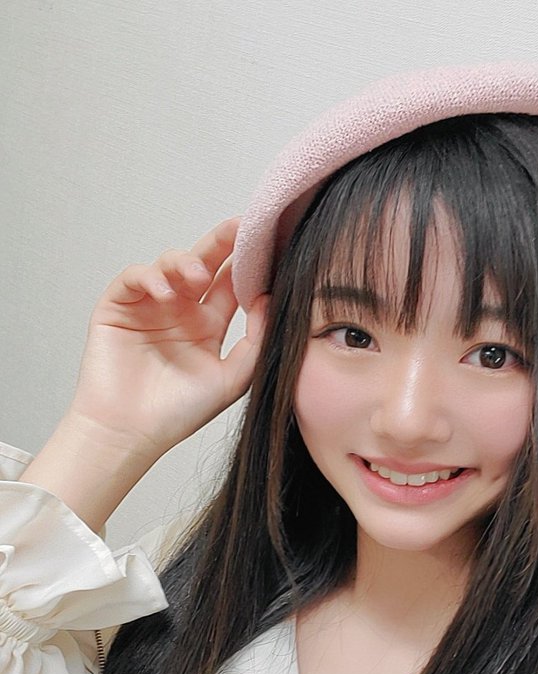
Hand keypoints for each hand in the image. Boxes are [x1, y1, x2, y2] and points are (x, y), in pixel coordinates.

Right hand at [68, 216, 269, 460]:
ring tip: (196, 277)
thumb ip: (255, 343)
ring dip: (184, 263)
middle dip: (220, 243)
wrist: (131, 434)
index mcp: (208, 325)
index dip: (247, 264)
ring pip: (169, 264)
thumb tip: (270, 301)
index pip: (231, 284)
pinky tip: (165, 291)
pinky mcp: (117, 307)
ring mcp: (149, 306)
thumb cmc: (178, 414)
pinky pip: (133, 278)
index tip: (268, 243)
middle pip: (202, 264)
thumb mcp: (232, 380)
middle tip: (237, 227)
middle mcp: (180, 311)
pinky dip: (149, 276)